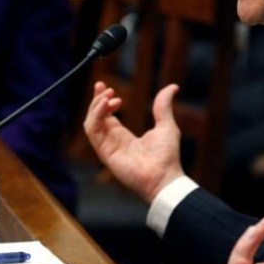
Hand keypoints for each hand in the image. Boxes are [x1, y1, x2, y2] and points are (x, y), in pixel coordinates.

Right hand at [83, 82, 184, 201]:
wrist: (165, 177)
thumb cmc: (167, 156)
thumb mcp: (166, 124)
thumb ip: (163, 105)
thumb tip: (173, 87)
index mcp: (124, 137)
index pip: (106, 116)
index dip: (103, 101)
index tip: (107, 87)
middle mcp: (113, 142)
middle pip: (96, 118)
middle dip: (97, 100)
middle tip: (106, 87)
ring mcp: (107, 147)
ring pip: (91, 123)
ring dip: (96, 106)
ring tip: (108, 96)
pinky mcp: (104, 152)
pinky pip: (92, 131)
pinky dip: (95, 115)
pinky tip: (105, 104)